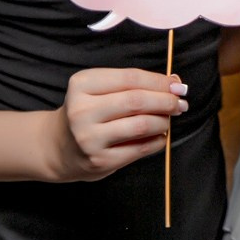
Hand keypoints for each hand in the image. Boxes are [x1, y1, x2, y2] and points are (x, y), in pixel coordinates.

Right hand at [49, 67, 188, 182]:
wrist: (58, 147)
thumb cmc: (87, 112)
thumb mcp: (99, 89)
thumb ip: (132, 84)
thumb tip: (174, 83)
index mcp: (81, 84)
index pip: (130, 78)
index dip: (159, 81)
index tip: (177, 85)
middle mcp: (82, 110)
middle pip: (136, 101)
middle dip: (165, 101)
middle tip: (180, 104)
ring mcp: (89, 137)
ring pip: (141, 125)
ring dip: (163, 122)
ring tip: (168, 120)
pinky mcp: (99, 160)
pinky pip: (139, 149)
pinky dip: (157, 141)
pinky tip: (161, 136)